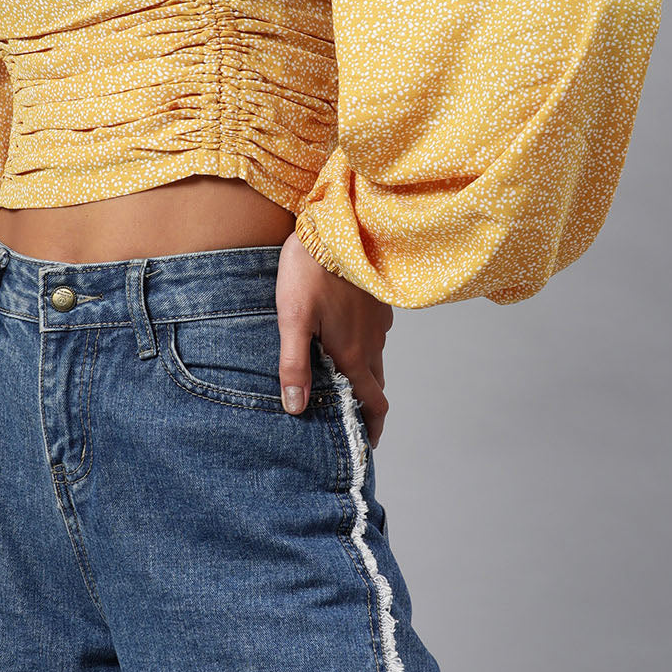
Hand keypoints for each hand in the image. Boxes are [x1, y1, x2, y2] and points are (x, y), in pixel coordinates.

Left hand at [275, 229, 393, 446]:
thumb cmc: (309, 271)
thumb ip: (294, 364)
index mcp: (353, 352)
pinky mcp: (377, 299)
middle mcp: (373, 340)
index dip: (372, 427)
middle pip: (375, 382)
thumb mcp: (293, 319)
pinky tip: (344, 332)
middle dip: (366, 402)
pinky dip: (365, 342)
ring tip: (341, 374)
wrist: (334, 226)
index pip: (373, 402)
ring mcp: (379, 319)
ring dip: (364, 370)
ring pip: (376, 355)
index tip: (367, 444)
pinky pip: (375, 330)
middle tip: (349, 414)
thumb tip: (295, 408)